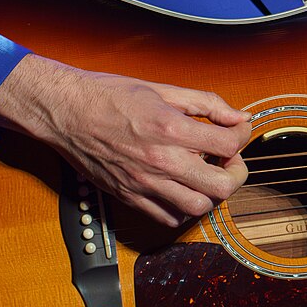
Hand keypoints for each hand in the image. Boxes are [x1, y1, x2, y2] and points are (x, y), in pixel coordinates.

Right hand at [0, 54, 250, 225]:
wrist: (64, 112)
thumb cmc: (109, 95)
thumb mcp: (162, 89)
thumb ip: (205, 103)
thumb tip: (238, 117)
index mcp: (170, 128)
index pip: (228, 143)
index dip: (242, 136)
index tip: (236, 130)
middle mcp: (160, 160)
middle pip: (221, 185)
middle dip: (235, 171)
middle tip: (228, 159)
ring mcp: (144, 183)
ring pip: (198, 207)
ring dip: (209, 193)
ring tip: (204, 174)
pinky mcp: (129, 196)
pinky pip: (167, 217)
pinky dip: (182, 207)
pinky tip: (180, 187)